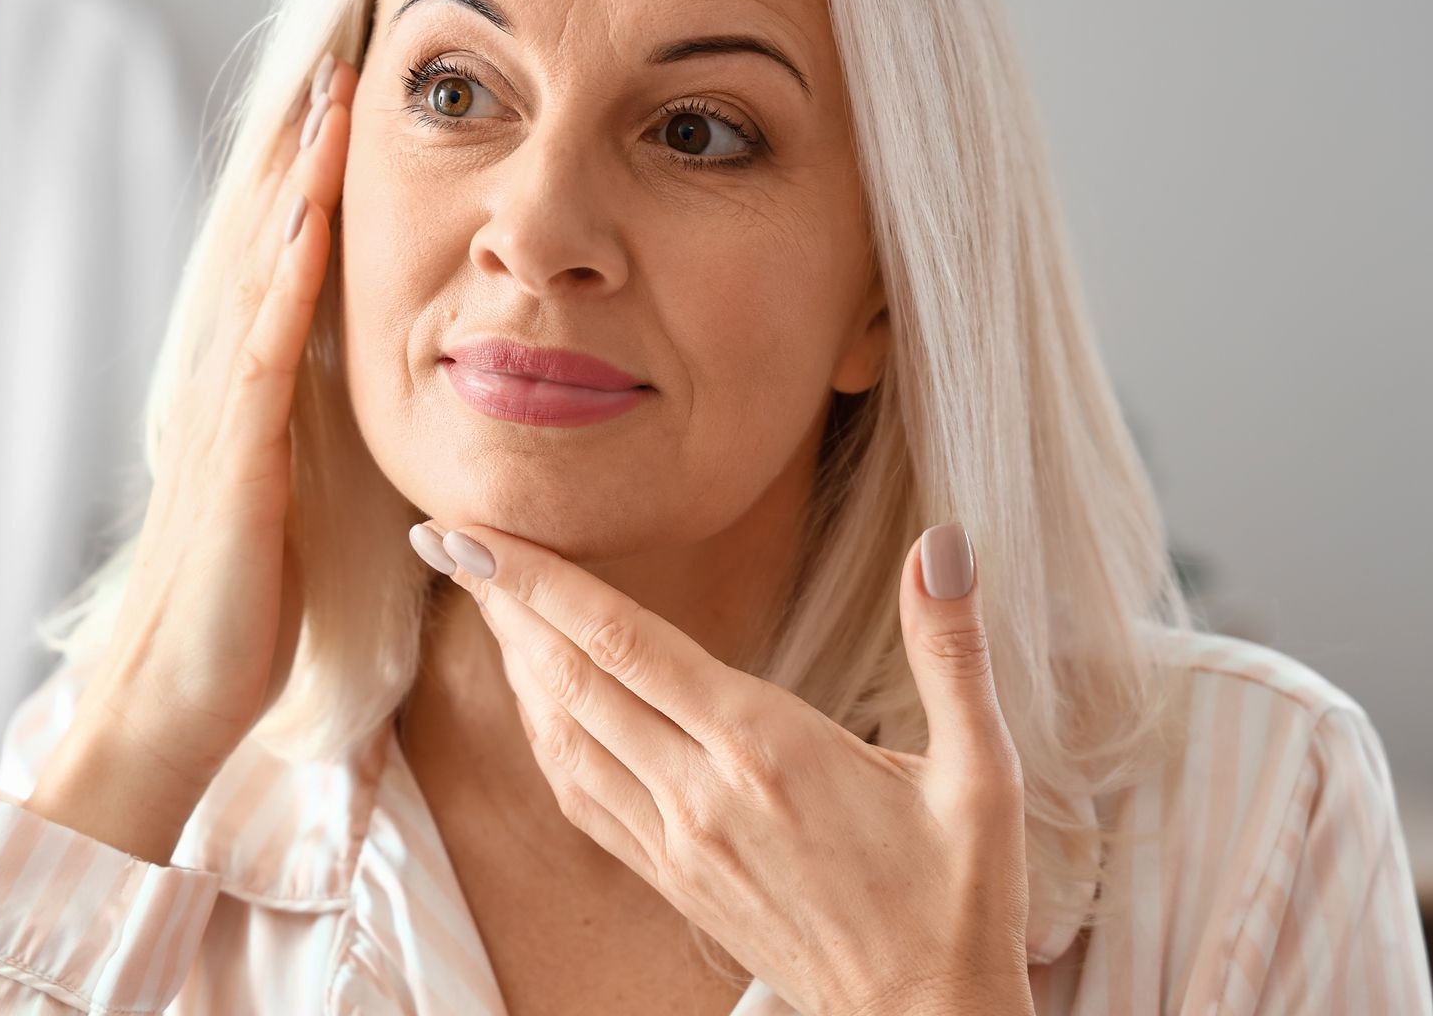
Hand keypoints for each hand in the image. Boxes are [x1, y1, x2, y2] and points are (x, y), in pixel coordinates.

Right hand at [47, 53, 354, 810]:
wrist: (177, 697)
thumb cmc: (243, 610)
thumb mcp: (291, 497)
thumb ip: (312, 432)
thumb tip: (358, 386)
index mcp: (246, 391)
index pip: (279, 262)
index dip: (308, 181)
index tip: (349, 105)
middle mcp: (227, 383)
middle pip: (261, 240)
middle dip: (298, 150)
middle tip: (339, 56)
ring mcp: (225, 416)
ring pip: (259, 273)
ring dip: (294, 185)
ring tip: (329, 99)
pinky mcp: (236, 462)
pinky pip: (265, 356)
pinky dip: (284, 285)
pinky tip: (308, 223)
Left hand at [409, 519, 1036, 1015]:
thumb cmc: (959, 900)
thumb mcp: (981, 772)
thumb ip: (952, 649)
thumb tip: (947, 539)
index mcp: (764, 750)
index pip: (623, 642)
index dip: (539, 581)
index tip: (474, 532)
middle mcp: (699, 794)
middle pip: (571, 679)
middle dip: (504, 603)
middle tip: (451, 539)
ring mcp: (676, 843)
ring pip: (563, 737)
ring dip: (516, 663)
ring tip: (486, 599)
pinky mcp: (671, 880)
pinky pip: (582, 795)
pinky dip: (545, 734)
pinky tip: (539, 702)